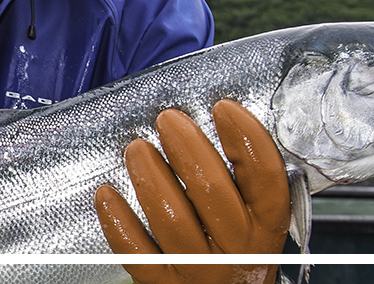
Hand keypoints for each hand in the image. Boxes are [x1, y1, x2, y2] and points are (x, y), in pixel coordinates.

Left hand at [94, 99, 289, 283]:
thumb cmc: (237, 256)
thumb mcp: (256, 223)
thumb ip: (244, 184)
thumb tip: (221, 123)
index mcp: (266, 228)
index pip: (265, 177)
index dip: (246, 137)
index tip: (223, 108)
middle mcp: (237, 250)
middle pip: (212, 190)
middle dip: (186, 146)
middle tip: (168, 120)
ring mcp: (199, 269)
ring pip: (171, 218)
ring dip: (150, 176)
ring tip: (137, 149)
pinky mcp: (163, 283)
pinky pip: (135, 250)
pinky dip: (117, 220)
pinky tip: (107, 194)